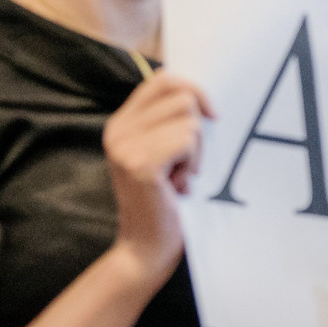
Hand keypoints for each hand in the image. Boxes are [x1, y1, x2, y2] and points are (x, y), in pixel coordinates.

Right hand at [103, 73, 212, 283]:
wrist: (146, 246)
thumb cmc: (164, 200)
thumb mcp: (163, 153)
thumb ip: (169, 123)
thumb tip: (200, 96)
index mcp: (121, 123)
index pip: (162, 80)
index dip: (193, 91)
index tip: (210, 117)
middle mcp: (117, 130)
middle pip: (181, 96)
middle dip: (198, 129)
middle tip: (188, 162)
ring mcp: (125, 146)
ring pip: (189, 120)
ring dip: (196, 151)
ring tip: (180, 176)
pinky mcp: (140, 163)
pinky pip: (188, 141)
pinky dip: (194, 163)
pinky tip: (180, 185)